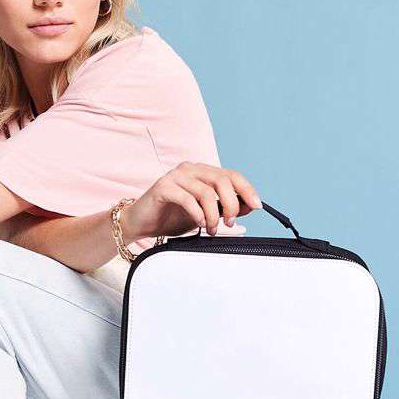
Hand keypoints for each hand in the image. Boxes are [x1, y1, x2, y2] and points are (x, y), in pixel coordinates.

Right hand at [121, 161, 261, 242]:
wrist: (141, 223)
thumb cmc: (171, 217)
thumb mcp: (205, 214)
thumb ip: (224, 208)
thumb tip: (250, 205)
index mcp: (202, 172)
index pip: (231, 175)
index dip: (247, 189)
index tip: (257, 206)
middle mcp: (190, 169)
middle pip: (222, 180)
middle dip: (232, 204)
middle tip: (231, 222)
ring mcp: (176, 176)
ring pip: (206, 191)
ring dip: (214, 214)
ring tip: (212, 229)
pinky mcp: (163, 187)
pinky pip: (188, 199)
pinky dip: (198, 214)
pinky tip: (199, 224)